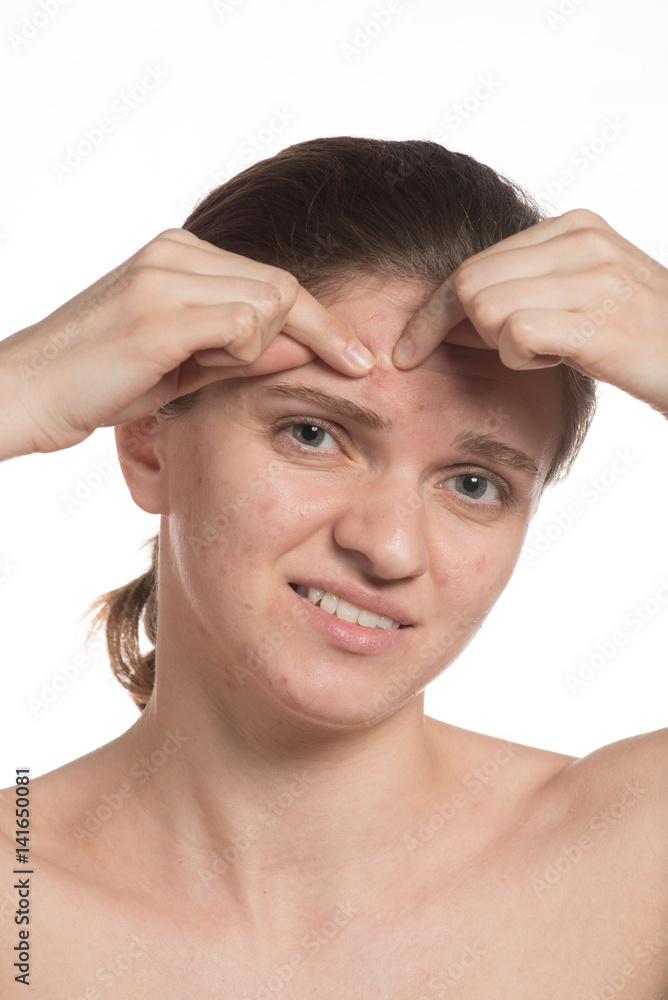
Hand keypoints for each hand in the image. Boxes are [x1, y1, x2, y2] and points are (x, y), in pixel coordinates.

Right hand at [0, 228, 375, 458]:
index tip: (359, 356)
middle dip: (324, 331)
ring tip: (206, 371)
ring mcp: (165, 276)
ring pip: (269, 301)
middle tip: (353, 369)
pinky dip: (244, 353)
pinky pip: (244, 323)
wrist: (27, 392)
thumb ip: (241, 353)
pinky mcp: (157, 312)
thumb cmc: (102, 383)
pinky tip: (200, 369)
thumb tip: (305, 349)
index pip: (273, 280)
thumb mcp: (184, 367)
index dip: (323, 320)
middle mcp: (174, 253)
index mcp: (178, 256)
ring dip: (261, 350)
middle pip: (283, 285)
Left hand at [391, 209, 667, 416]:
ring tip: (552, 350)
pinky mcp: (595, 317)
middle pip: (469, 283)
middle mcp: (581, 240)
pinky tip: (562, 359)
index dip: (433, 309)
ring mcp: (591, 275)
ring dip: (502, 345)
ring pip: (484, 308)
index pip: (475, 262)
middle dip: (457, 329)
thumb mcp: (582, 301)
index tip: (407, 348)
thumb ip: (523, 295)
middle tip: (499, 354)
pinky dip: (523, 360)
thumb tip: (446, 323)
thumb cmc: (641, 343)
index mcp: (575, 228)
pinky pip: (513, 335)